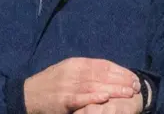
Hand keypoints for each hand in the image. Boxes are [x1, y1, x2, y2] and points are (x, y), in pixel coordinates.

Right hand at [24, 57, 140, 113]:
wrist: (27, 95)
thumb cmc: (49, 84)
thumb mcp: (66, 71)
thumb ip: (85, 72)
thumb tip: (108, 74)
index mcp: (75, 63)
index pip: (103, 64)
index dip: (120, 70)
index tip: (133, 77)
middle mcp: (73, 72)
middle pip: (102, 74)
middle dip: (121, 80)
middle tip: (136, 86)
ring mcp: (68, 85)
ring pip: (95, 86)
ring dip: (113, 90)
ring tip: (128, 93)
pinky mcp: (63, 99)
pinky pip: (80, 98)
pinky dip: (93, 98)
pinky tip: (105, 99)